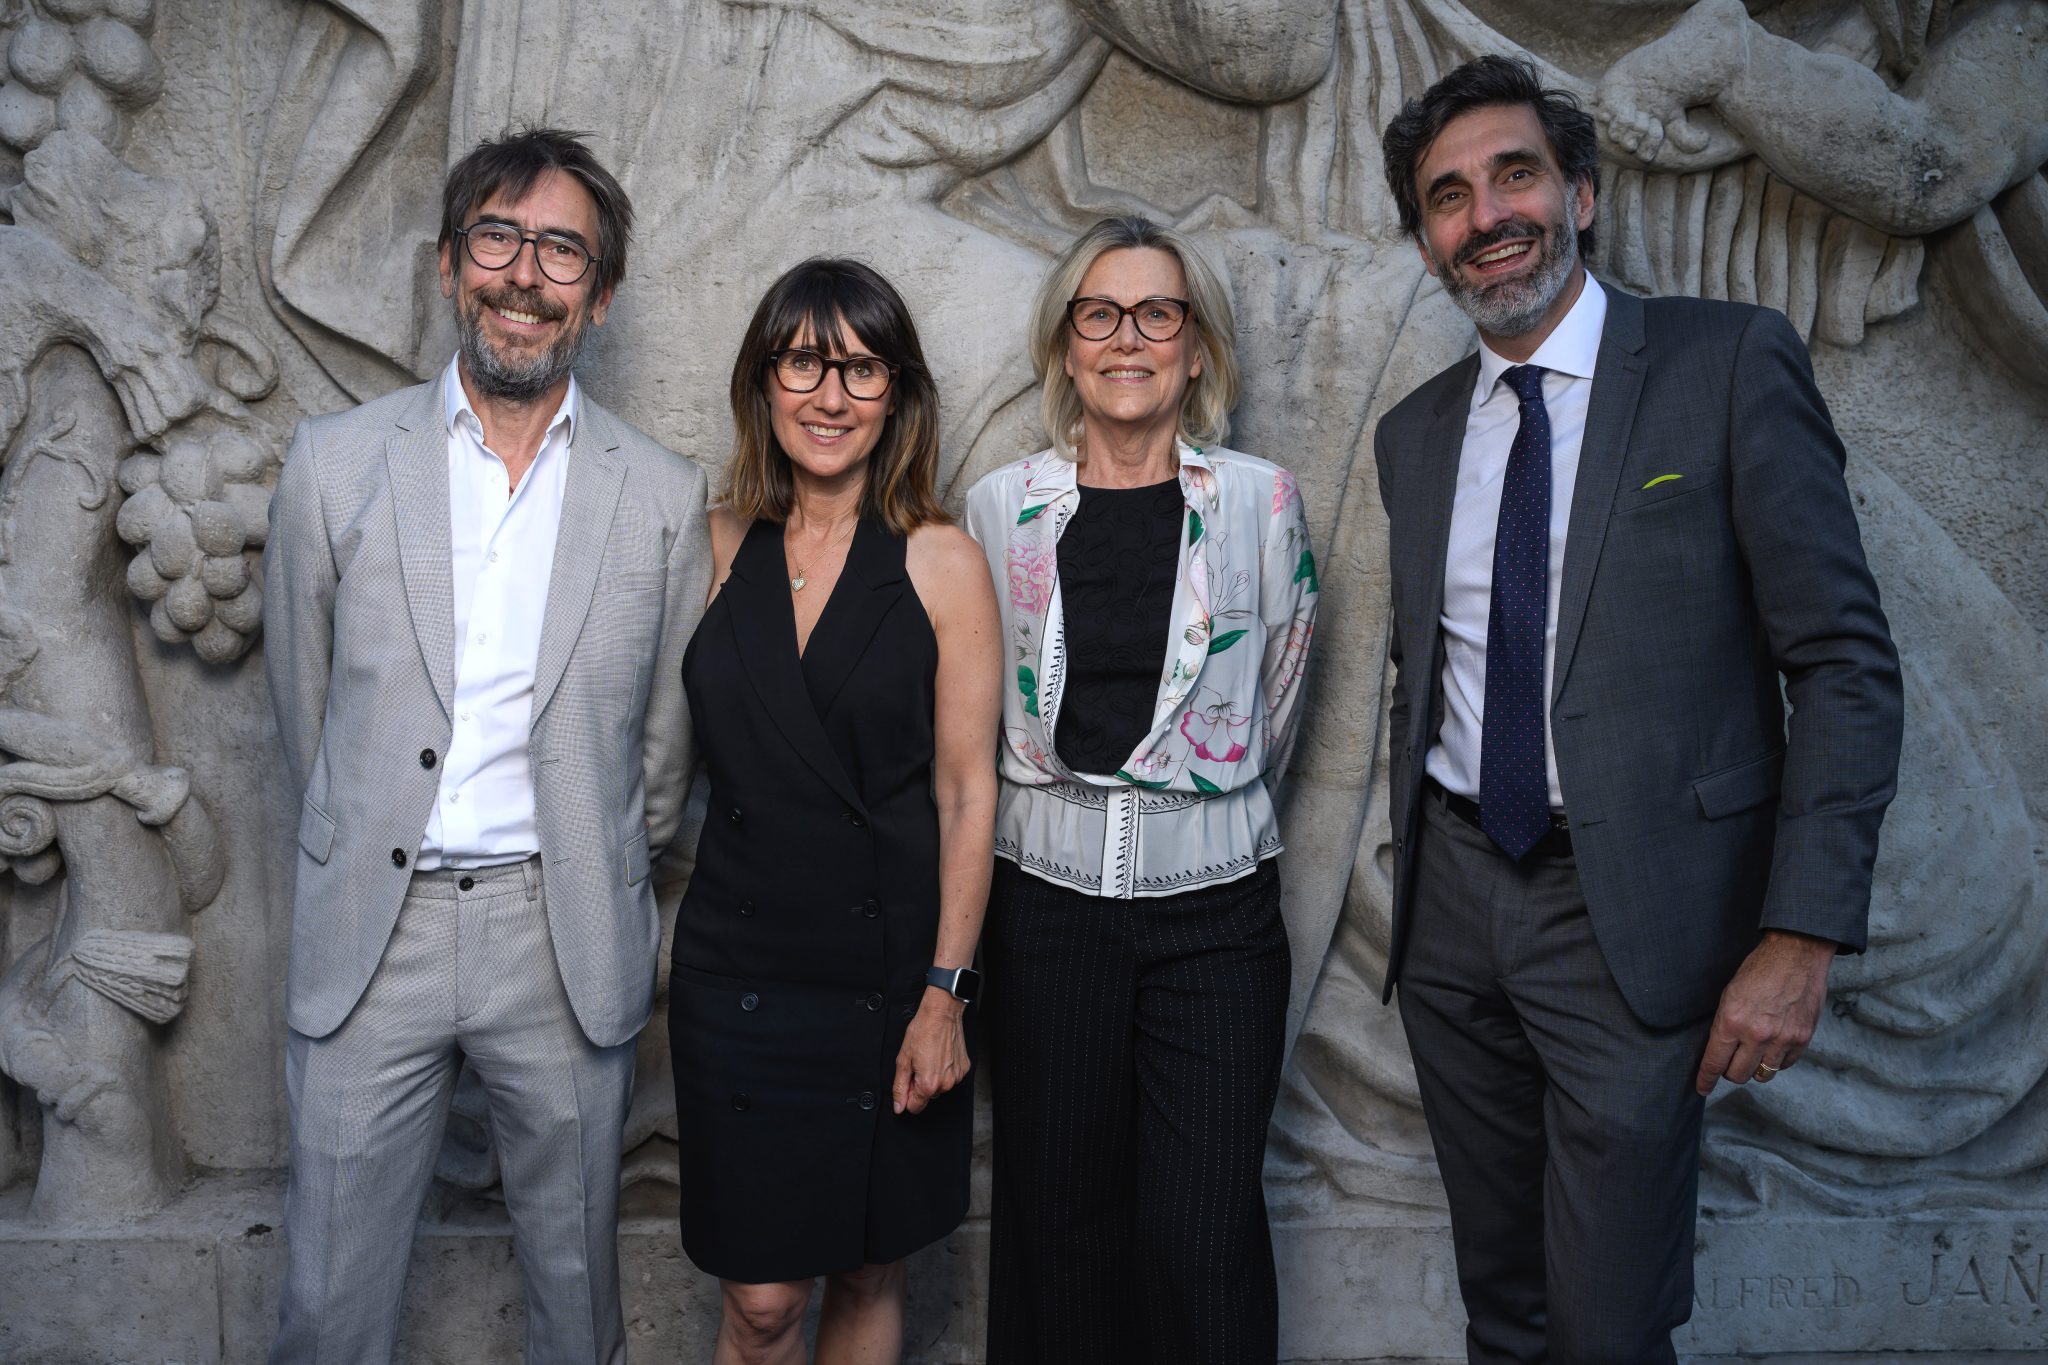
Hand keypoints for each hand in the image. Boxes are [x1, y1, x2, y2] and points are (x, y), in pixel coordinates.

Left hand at [892, 987, 968, 1114]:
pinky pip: (951, 1077)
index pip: (915, 1107)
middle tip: (918, 1064)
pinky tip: (940, 1056)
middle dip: (920, 1085)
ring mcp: (957, 1077)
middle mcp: (945, 1084)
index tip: (908, 1080)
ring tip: (930, 1057)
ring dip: (933, 1077)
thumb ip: (900, 1087)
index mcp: (928, 1084)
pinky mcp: (964, 1068)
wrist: (942, 1014)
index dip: (908, 1095)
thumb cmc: (923, 1031)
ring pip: (940, 1087)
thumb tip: (899, 1106)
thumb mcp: (903, 1059)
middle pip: (928, 1097)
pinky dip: (945, 1070)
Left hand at [1694, 929, 1836, 1095]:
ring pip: (1762, 1075)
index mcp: (1732, 1021)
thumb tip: (1718, 1050)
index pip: (1714, 1062)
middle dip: (1730, 1072)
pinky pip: (1784, 1065)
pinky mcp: (1802, 1039)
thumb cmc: (1758, 970)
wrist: (1796, 954)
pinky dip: (1776, 1061)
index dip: (1706, 1079)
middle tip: (1730, 1062)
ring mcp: (1782, 1039)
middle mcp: (1757, 1035)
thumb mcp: (1729, 994)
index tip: (1702, 1088)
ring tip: (1752, 1053)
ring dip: (1754, 1068)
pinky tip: (1772, 1047)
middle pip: (1738, 1075)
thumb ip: (1725, 1024)